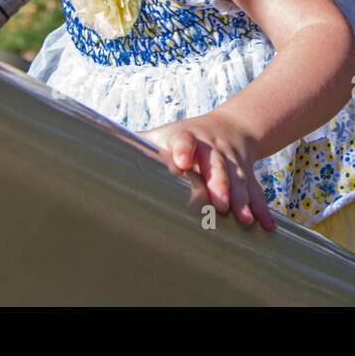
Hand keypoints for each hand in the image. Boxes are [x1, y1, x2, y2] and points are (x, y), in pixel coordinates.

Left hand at [142, 112, 276, 232]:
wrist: (230, 127)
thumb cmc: (184, 138)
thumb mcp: (161, 134)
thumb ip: (132, 142)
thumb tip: (88, 137)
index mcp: (188, 137)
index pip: (185, 140)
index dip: (183, 149)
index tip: (180, 162)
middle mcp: (213, 148)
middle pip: (217, 163)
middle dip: (220, 182)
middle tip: (218, 202)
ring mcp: (233, 162)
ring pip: (240, 179)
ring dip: (243, 200)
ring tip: (245, 220)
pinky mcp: (247, 174)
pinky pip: (256, 191)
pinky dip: (263, 209)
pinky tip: (267, 228)